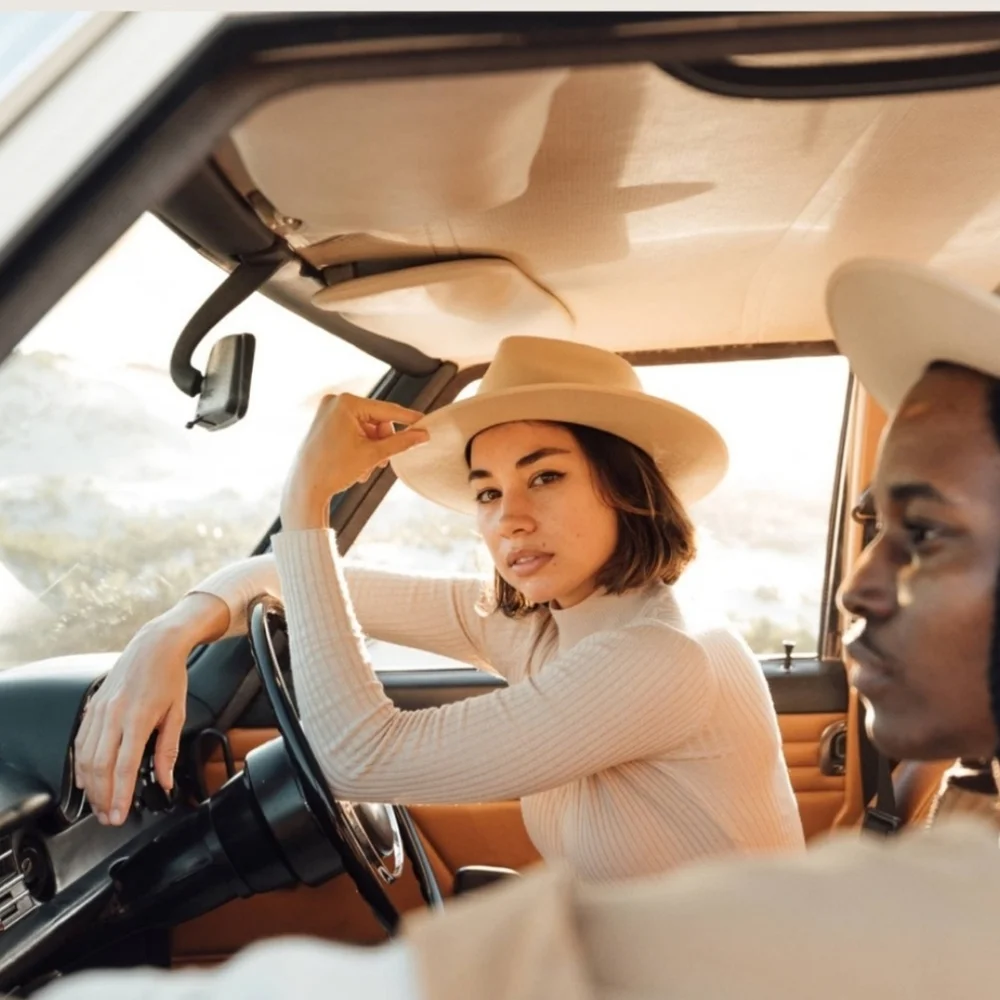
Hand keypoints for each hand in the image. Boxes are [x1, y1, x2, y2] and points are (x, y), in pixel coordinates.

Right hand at [74, 593, 226, 824]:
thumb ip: (168, 750)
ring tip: (99, 803)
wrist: (155, 645)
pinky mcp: (92, 706)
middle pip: (99, 767)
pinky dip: (81, 764)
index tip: (119, 815)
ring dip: (90, 785)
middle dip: (102, 797)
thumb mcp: (178, 713)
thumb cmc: (169, 676)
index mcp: (137, 718)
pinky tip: (87, 778)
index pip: (123, 767)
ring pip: (85, 757)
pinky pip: (80, 741)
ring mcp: (99, 710)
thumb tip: (166, 780)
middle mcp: (113, 715)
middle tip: (108, 817)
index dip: (120, 795)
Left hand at [282, 394, 428, 528]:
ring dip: (372, 448)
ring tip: (366, 468)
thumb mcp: (373, 455)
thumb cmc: (332, 470)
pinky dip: (360, 446)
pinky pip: (353, 429)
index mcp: (346, 403)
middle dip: (382, 442)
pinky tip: (356, 464)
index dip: (408, 419)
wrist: (304, 487)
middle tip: (382, 462)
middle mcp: (335, 401)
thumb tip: (422, 435)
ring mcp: (328, 411)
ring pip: (366, 427)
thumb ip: (401, 442)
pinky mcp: (324, 422)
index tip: (424, 423)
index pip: (387, 410)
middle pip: (376, 419)